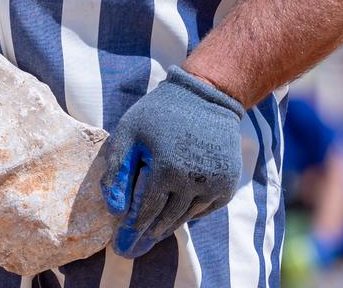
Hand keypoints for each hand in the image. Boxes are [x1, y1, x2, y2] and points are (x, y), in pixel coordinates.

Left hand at [101, 66, 245, 257]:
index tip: (121, 243)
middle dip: (150, 233)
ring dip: (170, 224)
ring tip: (155, 230)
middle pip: (167, 219)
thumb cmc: (159, 113)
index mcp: (166, 169)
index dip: (132, 228)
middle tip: (136, 245)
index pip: (145, 211)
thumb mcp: (129, 133)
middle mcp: (193, 182)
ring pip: (187, 216)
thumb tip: (114, 210)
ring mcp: (214, 184)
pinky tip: (179, 211)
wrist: (206, 97)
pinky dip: (192, 213)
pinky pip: (206, 209)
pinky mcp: (228, 183)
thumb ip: (117, 170)